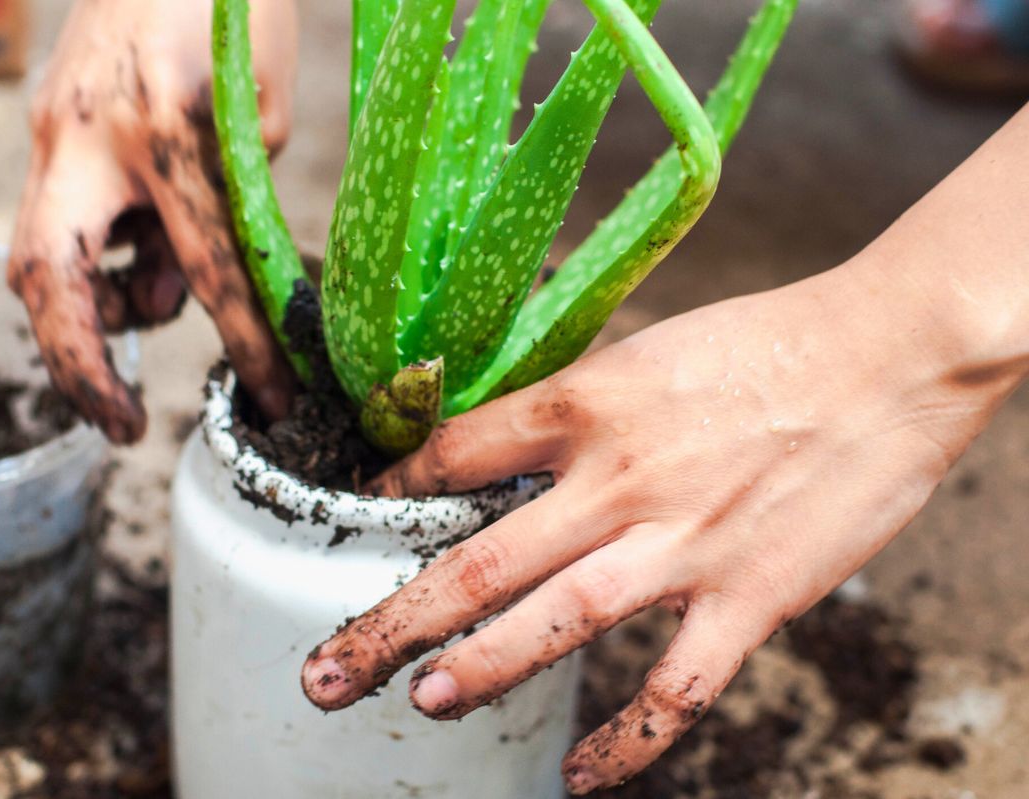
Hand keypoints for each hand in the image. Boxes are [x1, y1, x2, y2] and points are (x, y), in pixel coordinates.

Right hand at [8, 0, 297, 442]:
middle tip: (122, 424)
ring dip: (88, 308)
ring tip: (150, 303)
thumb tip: (170, 293)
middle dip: (80, 366)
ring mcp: (52, 126)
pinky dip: (92, 258)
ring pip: (39, 254)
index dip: (245, 342)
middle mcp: (91, 131)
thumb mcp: (261, 116)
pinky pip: (54, 218)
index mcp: (172, 124)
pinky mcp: (43, 121)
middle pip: (50, 278)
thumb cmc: (237, 10)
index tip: (274, 398)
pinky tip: (134, 250)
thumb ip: (225, 209)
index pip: (208, 263)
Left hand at [300, 258, 1020, 792]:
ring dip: (476, 672)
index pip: (453, 455)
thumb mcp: (646, 352)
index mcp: (585, 406)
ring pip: (551, 626)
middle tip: (328, 671)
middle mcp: (615, 482)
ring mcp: (679, 547)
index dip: (391, 490)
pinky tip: (581, 777)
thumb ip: (575, 406)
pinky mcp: (747, 600)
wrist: (890, 354)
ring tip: (420, 702)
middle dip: (390, 622)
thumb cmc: (766, 342)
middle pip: (474, 563)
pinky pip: (673, 691)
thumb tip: (508, 439)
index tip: (360, 516)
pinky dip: (624, 744)